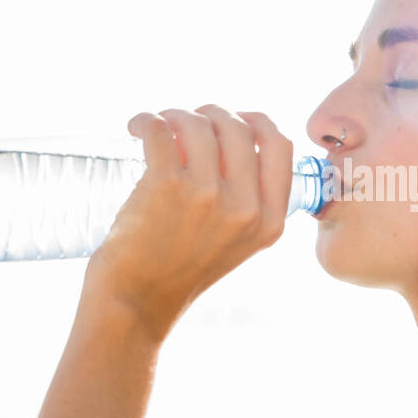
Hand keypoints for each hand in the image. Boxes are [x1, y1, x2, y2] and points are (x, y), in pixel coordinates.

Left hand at [82, 106, 293, 342]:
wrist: (137, 303)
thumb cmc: (178, 271)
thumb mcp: (236, 243)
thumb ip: (246, 202)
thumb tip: (230, 140)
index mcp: (269, 221)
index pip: (280, 148)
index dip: (258, 122)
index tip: (234, 117)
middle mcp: (245, 206)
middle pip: (238, 128)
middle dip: (210, 114)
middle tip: (185, 121)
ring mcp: (206, 194)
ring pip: (197, 123)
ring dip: (174, 114)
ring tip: (158, 126)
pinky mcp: (165, 185)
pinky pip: (160, 129)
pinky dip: (146, 119)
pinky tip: (138, 126)